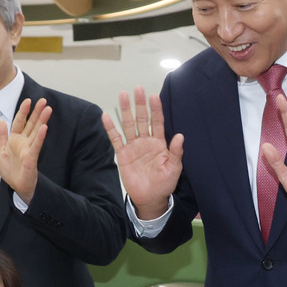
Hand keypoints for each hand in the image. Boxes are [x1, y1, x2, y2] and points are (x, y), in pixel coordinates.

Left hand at [0, 98, 51, 201]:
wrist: (16, 187)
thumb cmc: (10, 171)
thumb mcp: (0, 151)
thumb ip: (1, 136)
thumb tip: (1, 121)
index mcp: (15, 139)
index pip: (20, 122)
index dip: (23, 111)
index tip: (28, 100)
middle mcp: (24, 142)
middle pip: (31, 124)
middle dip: (37, 112)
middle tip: (44, 101)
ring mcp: (29, 149)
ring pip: (36, 132)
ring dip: (42, 120)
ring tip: (48, 109)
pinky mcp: (31, 157)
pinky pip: (36, 145)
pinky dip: (40, 136)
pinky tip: (45, 127)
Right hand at [103, 87, 183, 218]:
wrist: (150, 198)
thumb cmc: (164, 183)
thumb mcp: (174, 168)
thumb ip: (176, 152)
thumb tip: (180, 136)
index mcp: (159, 143)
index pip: (157, 122)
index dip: (156, 109)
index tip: (154, 96)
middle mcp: (145, 141)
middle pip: (141, 119)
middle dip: (140, 104)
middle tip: (138, 89)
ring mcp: (133, 146)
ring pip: (128, 125)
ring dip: (126, 110)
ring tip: (123, 95)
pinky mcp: (123, 155)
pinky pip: (116, 139)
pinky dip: (110, 128)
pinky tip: (106, 116)